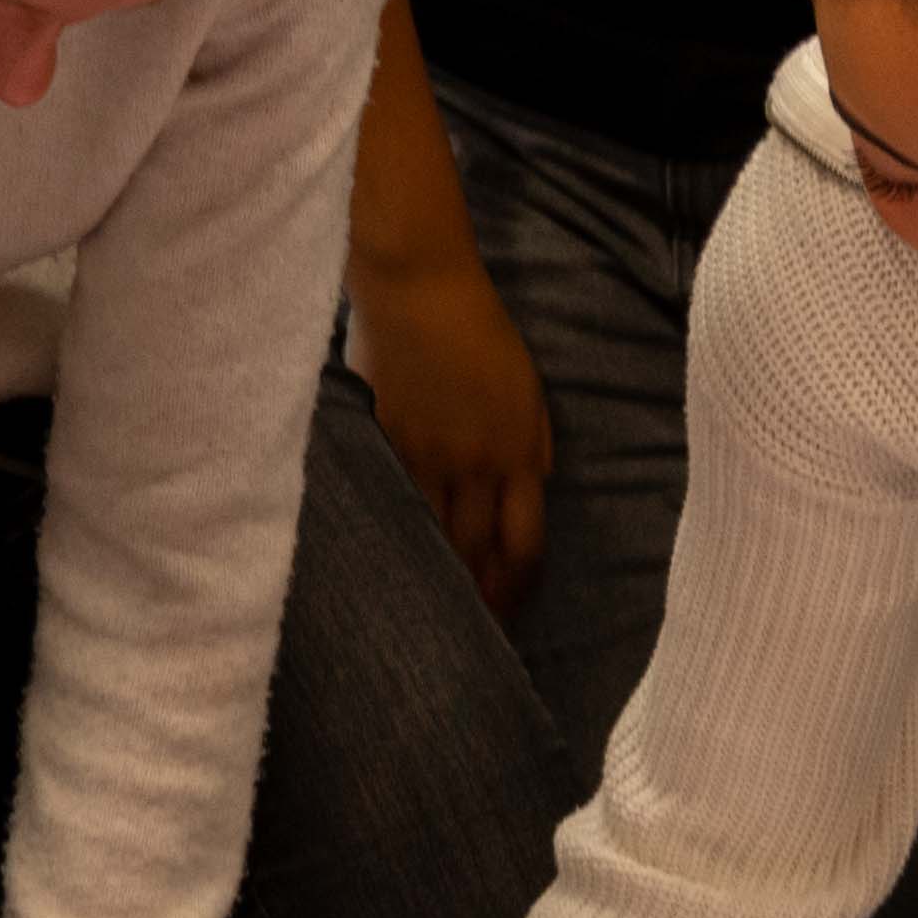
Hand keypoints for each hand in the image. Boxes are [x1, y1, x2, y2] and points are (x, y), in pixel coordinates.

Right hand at [353, 251, 554, 609]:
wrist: (417, 289)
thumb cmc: (480, 331)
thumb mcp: (528, 389)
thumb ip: (533, 444)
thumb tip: (534, 485)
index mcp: (517, 453)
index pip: (523, 542)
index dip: (518, 583)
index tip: (513, 605)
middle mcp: (472, 467)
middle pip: (475, 550)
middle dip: (477, 595)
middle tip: (472, 629)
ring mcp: (422, 458)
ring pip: (432, 535)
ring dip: (437, 576)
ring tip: (434, 610)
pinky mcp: (382, 443)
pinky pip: (392, 502)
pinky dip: (397, 533)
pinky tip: (392, 558)